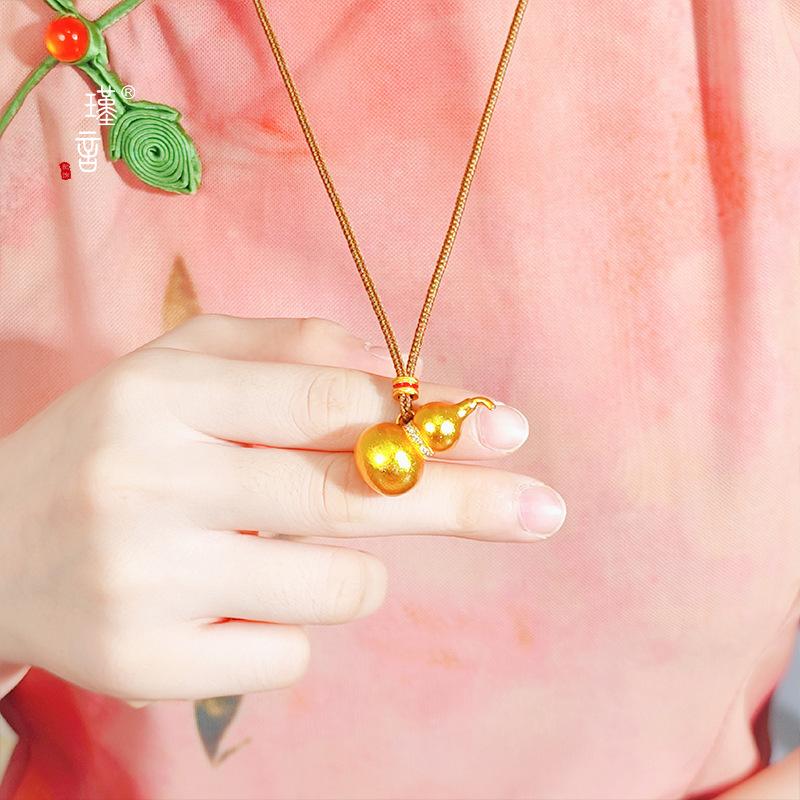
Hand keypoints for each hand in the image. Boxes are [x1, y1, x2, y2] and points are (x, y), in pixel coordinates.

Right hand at [0, 316, 564, 700]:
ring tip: (282, 545)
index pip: (331, 401)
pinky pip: (289, 656)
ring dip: (349, 568)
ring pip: (337, 586)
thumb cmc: (118, 443)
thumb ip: (287, 349)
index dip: (431, 416)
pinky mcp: (145, 664)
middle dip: (462, 502)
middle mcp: (153, 483)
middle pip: (353, 497)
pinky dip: (287, 626)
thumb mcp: (180, 367)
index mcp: (166, 395)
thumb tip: (397, 375)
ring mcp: (148, 582)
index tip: (507, 427)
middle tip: (543, 509)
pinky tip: (227, 598)